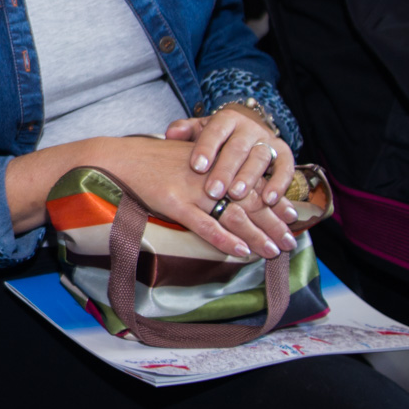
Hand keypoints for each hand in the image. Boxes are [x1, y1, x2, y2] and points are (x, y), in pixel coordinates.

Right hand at [93, 135, 296, 258]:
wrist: (118, 157)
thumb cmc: (148, 160)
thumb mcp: (182, 158)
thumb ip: (204, 171)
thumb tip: (223, 188)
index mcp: (212, 163)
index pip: (250, 182)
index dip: (272, 199)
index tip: (291, 213)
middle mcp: (207, 176)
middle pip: (248, 200)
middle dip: (272, 222)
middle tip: (290, 240)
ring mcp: (191, 190)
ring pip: (233, 215)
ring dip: (257, 235)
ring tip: (274, 251)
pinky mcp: (174, 203)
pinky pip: (204, 225)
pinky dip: (225, 239)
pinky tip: (242, 250)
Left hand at [163, 107, 296, 208]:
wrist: (247, 130)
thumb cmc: (217, 138)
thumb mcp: (199, 130)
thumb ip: (185, 131)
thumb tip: (171, 134)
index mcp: (227, 120)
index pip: (216, 131)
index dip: (207, 148)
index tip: (196, 166)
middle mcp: (249, 129)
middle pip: (238, 147)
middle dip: (226, 170)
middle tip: (214, 191)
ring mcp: (268, 141)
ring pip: (260, 157)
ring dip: (249, 178)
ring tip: (237, 195)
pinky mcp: (284, 154)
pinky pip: (286, 168)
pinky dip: (279, 184)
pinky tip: (269, 200)